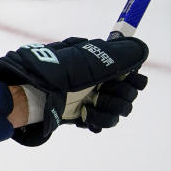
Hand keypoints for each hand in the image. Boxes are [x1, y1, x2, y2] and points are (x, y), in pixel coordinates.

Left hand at [0, 37, 148, 145]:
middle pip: (128, 93)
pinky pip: (104, 122)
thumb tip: (140, 48)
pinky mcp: (82, 114)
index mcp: (98, 63)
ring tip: (89, 107)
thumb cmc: (55, 73)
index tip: (132, 81)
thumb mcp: (87, 59)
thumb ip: (116, 55)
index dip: (133, 79)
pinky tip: (88, 117)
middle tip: (102, 93)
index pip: (129, 72)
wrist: (30, 94)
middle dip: (120, 96)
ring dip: (108, 110)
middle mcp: (96, 80)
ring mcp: (90, 98)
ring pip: (119, 110)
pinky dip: (98, 120)